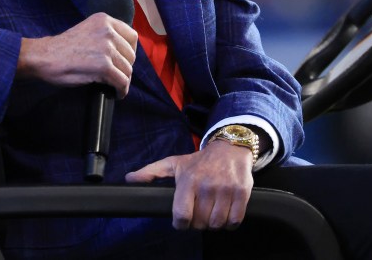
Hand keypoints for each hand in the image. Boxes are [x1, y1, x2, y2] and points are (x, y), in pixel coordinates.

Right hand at [17, 13, 138, 97]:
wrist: (44, 57)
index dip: (130, 51)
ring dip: (123, 80)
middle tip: (116, 75)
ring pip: (127, 70)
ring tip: (114, 86)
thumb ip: (105, 35)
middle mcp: (108, 31)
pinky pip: (122, 82)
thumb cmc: (62, 48)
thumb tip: (123, 52)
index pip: (132, 36)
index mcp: (104, 20)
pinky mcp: (104, 66)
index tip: (124, 60)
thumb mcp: (87, 30)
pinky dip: (121, 90)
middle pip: (131, 54)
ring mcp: (107, 48)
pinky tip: (116, 94)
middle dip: (125, 67)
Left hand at [125, 140, 254, 230]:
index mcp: (188, 180)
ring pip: (217, 224)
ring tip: (212, 213)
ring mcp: (225, 189)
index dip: (180, 224)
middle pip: (200, 223)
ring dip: (214, 224)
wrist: (230, 148)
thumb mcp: (173, 163)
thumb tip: (130, 179)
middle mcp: (207, 185)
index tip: (182, 221)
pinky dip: (230, 223)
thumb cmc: (200, 161)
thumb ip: (151, 172)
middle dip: (198, 223)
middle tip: (199, 214)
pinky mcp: (242, 192)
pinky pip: (235, 220)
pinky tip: (225, 213)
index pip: (182, 215)